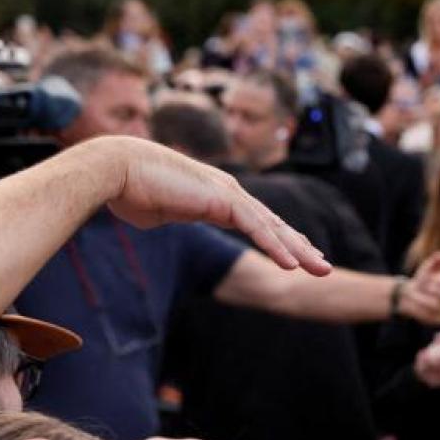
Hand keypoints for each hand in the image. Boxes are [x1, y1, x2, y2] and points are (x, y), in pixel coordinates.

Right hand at [82, 136, 330, 274]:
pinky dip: (274, 246)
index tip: (299, 256)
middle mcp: (229, 193)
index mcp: (217, 197)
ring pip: (272, 227)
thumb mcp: (156, 213)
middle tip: (323, 266)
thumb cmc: (129, 190)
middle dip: (301, 247)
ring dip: (298, 251)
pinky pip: (255, 228)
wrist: (116, 169)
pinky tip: (291, 265)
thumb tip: (158, 220)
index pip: (258, 222)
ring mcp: (228, 194)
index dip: (280, 240)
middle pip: (274, 225)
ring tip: (320, 269)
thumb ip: (168, 217)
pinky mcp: (222, 199)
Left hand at [397, 251, 439, 324]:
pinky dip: (420, 309)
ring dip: (422, 299)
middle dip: (434, 291)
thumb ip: (435, 262)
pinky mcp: (438, 321)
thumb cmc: (422, 280)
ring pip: (437, 307)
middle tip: (423, 286)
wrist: (412, 294)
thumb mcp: (427, 268)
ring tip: (414, 294)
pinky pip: (430, 317)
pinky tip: (413, 303)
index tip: (429, 278)